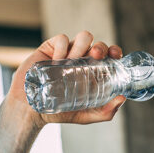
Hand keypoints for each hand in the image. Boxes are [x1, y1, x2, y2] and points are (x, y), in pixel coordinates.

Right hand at [9, 30, 126, 126]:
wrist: (31, 110)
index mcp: (92, 71)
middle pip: (98, 44)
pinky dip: (63, 47)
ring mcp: (67, 53)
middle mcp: (82, 60)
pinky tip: (58, 61)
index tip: (114, 56)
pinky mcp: (50, 48)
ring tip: (73, 60)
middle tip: (95, 56)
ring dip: (82, 45)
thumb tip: (122, 98)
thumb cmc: (58, 111)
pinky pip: (62, 39)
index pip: (109, 56)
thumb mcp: (85, 115)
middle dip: (100, 47)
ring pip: (83, 37)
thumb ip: (105, 112)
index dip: (114, 51)